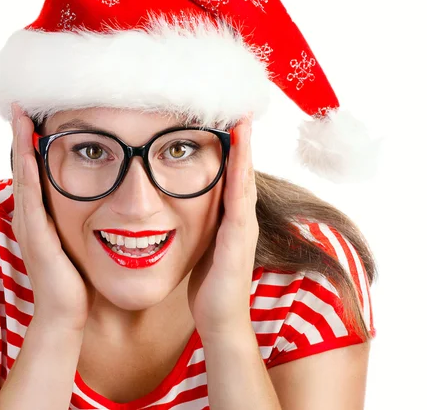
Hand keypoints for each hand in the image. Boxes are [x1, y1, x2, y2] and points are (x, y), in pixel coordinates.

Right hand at [11, 103, 93, 331]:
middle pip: (23, 168)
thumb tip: (94, 199)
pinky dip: (30, 175)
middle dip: (21, 137)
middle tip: (20, 107)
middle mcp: (28, 217)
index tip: (32, 118)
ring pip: (24, 178)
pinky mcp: (36, 238)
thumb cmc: (73, 278)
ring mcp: (29, 227)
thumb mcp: (73, 240)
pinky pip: (31, 201)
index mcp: (38, 216)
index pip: (32, 172)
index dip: (29, 145)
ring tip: (20, 118)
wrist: (65, 313)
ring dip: (21, 147)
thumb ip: (76, 218)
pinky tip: (31, 155)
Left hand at [187, 114, 258, 337]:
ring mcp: (243, 228)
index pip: (233, 173)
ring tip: (242, 120)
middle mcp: (242, 217)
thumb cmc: (210, 284)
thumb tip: (181, 203)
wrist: (219, 319)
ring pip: (244, 180)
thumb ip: (202, 221)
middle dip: (242, 138)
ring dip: (245, 149)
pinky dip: (240, 176)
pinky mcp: (237, 241)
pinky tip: (238, 157)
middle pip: (243, 169)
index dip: (233, 146)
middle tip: (240, 106)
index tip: (227, 117)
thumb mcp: (204, 243)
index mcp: (232, 216)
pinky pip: (239, 202)